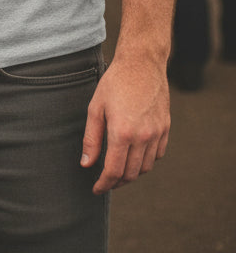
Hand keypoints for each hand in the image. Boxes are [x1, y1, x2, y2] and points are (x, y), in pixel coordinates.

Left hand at [80, 53, 170, 193]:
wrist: (142, 63)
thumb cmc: (115, 83)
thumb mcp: (95, 108)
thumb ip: (91, 139)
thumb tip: (86, 164)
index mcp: (123, 132)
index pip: (114, 171)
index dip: (104, 184)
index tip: (97, 189)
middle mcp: (143, 136)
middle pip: (131, 174)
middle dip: (117, 182)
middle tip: (105, 181)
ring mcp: (157, 133)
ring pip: (145, 167)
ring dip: (131, 174)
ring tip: (118, 170)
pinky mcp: (166, 128)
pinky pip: (157, 154)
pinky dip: (146, 161)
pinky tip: (134, 156)